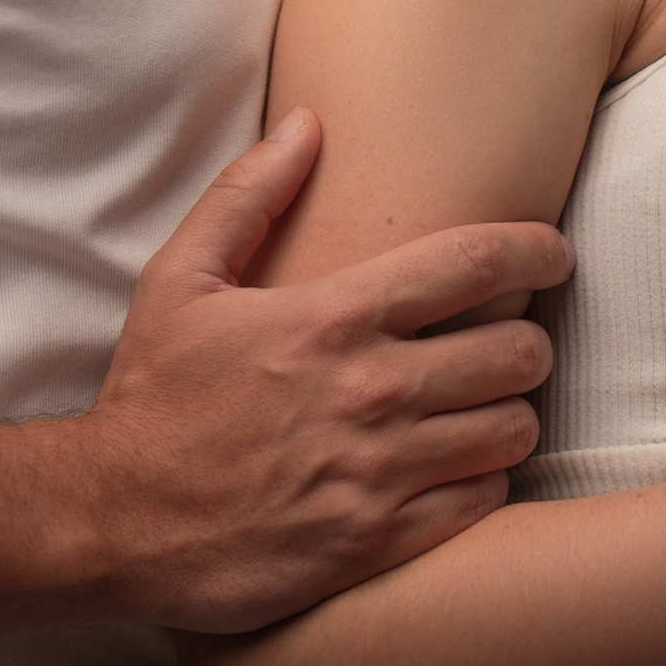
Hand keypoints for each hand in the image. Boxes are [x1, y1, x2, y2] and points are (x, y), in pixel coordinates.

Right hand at [0, 108, 569, 633]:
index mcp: (333, 318)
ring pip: (512, 430)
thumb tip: (309, 124)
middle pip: (518, 352)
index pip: (477, 265)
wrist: (111, 522)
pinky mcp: (377, 541)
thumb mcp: (180, 280)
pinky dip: (484, 482)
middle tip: (511, 345)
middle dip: (528, 342)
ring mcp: (379, 471)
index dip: (538, 252)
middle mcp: (370, 392)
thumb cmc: (151, 397)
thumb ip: (248, 196)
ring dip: (511, 415)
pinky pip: (483, 502)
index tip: (555, 256)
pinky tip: (457, 471)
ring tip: (486, 410)